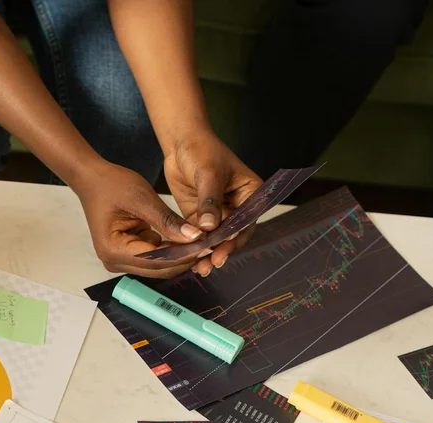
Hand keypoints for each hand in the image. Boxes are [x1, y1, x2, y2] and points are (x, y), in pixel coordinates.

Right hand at [71, 160, 203, 278]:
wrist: (92, 179)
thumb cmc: (111, 184)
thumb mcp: (142, 199)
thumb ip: (168, 221)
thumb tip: (194, 237)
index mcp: (113, 250)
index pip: (156, 260)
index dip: (184, 255)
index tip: (207, 245)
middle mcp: (114, 261)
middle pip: (158, 268)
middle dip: (184, 257)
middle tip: (210, 244)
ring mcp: (119, 260)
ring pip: (158, 265)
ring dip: (178, 254)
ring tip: (201, 240)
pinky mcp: (126, 254)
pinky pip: (154, 257)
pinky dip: (170, 249)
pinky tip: (185, 237)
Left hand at [162, 129, 261, 275]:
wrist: (181, 142)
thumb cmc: (202, 150)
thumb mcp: (208, 174)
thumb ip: (209, 201)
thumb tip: (209, 227)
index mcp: (251, 193)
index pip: (247, 220)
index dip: (236, 236)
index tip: (224, 247)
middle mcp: (237, 206)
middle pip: (233, 234)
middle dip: (223, 249)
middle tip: (212, 262)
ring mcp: (218, 213)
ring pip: (217, 238)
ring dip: (209, 253)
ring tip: (200, 268)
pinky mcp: (200, 217)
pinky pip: (200, 236)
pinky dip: (195, 248)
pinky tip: (189, 259)